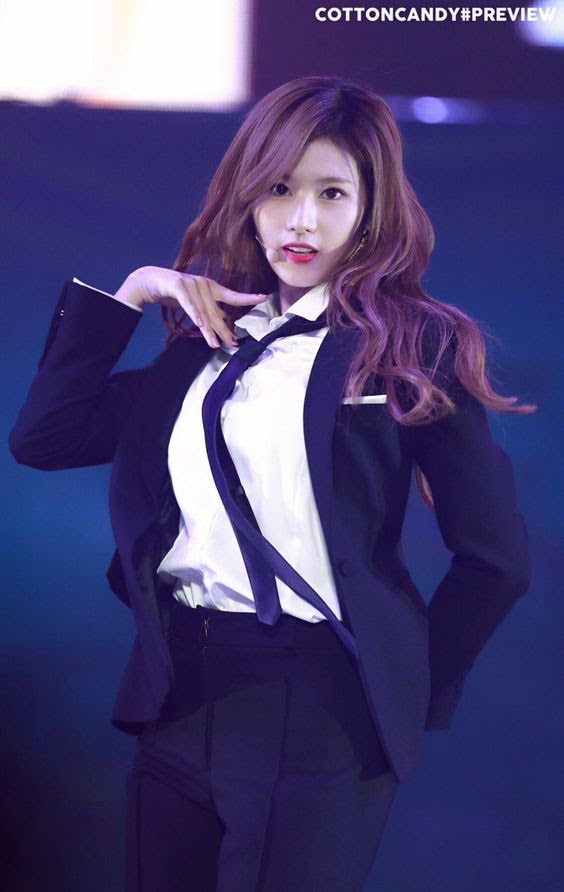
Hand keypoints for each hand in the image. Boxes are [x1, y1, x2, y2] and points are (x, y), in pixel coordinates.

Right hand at [113, 266, 267, 347]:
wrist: (149, 281)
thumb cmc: (174, 292)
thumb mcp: (195, 302)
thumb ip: (208, 310)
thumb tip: (223, 321)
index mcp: (210, 287)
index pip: (232, 296)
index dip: (247, 298)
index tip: (263, 297)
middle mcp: (203, 284)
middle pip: (216, 312)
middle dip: (223, 330)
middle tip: (232, 344)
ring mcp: (191, 284)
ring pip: (202, 311)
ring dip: (208, 329)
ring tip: (214, 344)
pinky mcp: (177, 285)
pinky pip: (187, 303)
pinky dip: (194, 314)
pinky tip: (200, 324)